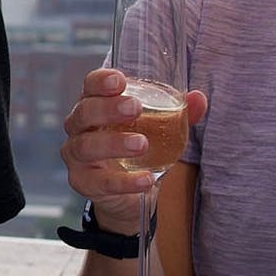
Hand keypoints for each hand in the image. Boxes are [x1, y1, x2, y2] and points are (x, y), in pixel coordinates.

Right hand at [61, 68, 206, 235]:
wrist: (128, 195)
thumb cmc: (137, 150)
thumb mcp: (158, 130)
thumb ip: (178, 114)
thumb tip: (199, 98)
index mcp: (95, 105)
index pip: (90, 86)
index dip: (101, 81)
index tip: (120, 80)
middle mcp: (79, 128)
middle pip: (84, 112)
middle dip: (107, 108)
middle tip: (134, 108)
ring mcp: (76, 156)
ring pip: (86, 146)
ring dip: (113, 143)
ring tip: (141, 144)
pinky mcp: (83, 183)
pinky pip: (100, 182)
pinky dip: (124, 182)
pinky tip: (146, 180)